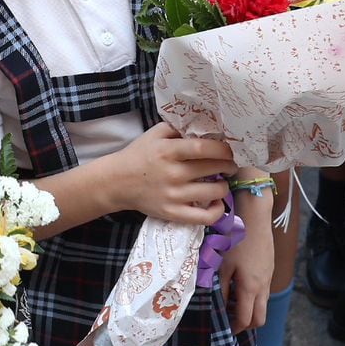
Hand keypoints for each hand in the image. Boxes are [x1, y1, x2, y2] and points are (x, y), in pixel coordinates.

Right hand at [112, 124, 236, 224]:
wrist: (116, 182)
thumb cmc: (138, 155)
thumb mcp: (154, 134)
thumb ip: (178, 128)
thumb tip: (206, 128)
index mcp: (168, 151)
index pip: (205, 148)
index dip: (224, 148)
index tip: (228, 150)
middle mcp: (173, 173)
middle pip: (215, 168)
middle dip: (229, 165)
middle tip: (228, 164)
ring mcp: (173, 195)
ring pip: (216, 192)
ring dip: (224, 185)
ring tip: (220, 181)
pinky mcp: (172, 213)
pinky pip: (206, 217)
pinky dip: (218, 210)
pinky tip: (215, 202)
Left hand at [216, 222, 272, 330]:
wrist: (255, 220)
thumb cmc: (235, 241)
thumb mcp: (223, 265)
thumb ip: (222, 288)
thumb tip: (219, 306)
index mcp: (250, 288)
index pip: (246, 318)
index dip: (236, 328)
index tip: (226, 330)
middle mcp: (263, 287)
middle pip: (260, 318)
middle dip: (247, 325)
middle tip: (232, 323)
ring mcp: (268, 279)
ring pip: (263, 305)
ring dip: (251, 310)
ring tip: (233, 306)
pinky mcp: (269, 271)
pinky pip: (264, 293)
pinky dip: (254, 299)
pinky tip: (240, 289)